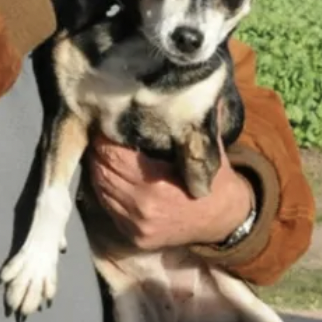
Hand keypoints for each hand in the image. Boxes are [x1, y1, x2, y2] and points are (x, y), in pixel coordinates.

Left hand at [87, 133, 253, 249]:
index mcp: (156, 187)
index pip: (114, 156)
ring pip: (100, 189)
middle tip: (96, 129)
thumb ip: (197, 124)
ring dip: (97, 167)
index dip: (105, 137)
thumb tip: (195, 85)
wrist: (224, 221)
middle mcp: (142, 208)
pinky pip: (107, 206)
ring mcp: (135, 226)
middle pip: (102, 171)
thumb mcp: (210, 151)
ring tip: (99, 147)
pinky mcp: (133, 236)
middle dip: (97, 150)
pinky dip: (103, 187)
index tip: (104, 120)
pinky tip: (108, 171)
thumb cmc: (215, 181)